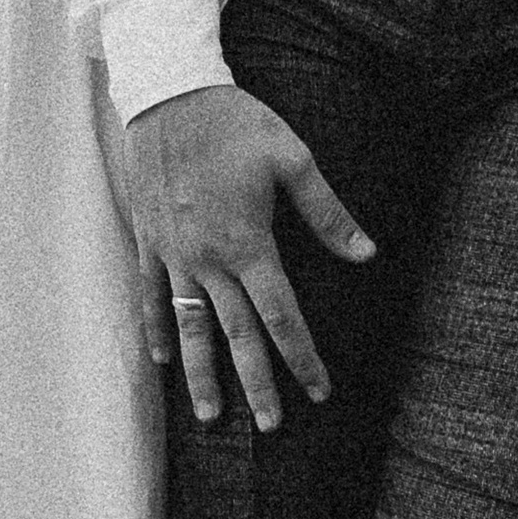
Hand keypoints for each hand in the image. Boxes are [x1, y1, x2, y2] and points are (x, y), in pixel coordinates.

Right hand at [121, 84, 373, 432]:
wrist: (168, 91)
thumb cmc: (234, 120)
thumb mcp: (291, 156)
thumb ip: (327, 211)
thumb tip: (368, 253)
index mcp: (249, 241)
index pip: (281, 315)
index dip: (301, 357)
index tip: (319, 392)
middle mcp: (209, 257)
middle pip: (236, 334)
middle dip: (256, 383)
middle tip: (271, 427)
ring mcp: (174, 252)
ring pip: (189, 326)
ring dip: (202, 373)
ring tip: (211, 416)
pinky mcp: (150, 237)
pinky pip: (152, 294)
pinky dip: (158, 328)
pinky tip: (164, 359)